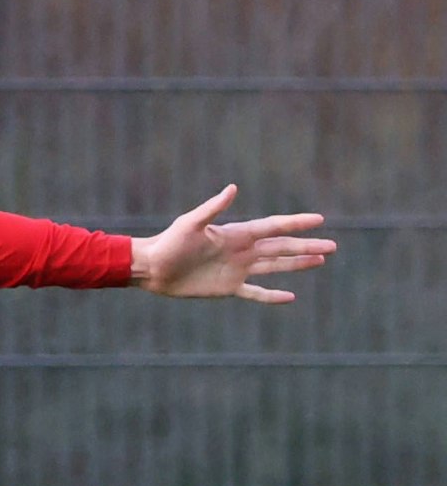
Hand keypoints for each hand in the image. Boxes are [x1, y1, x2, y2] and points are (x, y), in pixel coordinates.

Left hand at [131, 184, 334, 302]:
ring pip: (274, 266)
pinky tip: (290, 296)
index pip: (273, 227)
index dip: (296, 223)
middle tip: (333, 245)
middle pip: (281, 248)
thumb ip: (213, 208)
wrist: (152, 268)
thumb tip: (233, 188)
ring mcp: (237, 270)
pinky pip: (255, 291)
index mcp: (236, 234)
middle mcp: (241, 251)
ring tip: (321, 260)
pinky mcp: (228, 288)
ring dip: (297, 264)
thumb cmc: (169, 243)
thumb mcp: (191, 224)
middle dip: (307, 246)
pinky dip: (272, 295)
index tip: (319, 219)